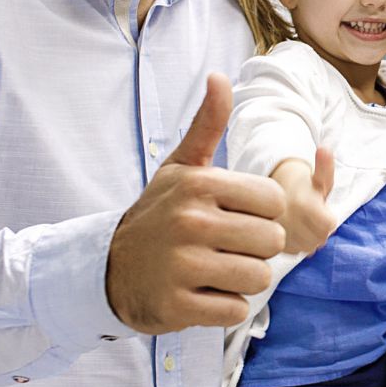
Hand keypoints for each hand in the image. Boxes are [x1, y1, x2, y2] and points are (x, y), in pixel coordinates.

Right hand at [106, 74, 286, 334]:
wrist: (110, 269)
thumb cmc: (159, 214)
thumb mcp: (181, 167)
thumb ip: (207, 124)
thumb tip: (220, 77)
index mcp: (200, 184)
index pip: (275, 201)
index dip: (263, 213)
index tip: (235, 215)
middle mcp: (191, 221)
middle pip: (273, 241)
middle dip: (256, 249)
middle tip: (225, 247)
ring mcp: (183, 266)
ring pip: (258, 278)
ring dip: (243, 280)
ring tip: (215, 270)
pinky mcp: (177, 306)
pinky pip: (235, 309)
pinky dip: (224, 306)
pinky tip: (201, 293)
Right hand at [271, 150, 337, 253]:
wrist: (270, 191)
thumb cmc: (302, 186)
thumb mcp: (317, 177)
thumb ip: (325, 167)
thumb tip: (325, 149)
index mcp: (302, 203)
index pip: (328, 225)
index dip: (327, 217)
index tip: (320, 208)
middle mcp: (288, 220)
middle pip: (319, 239)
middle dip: (319, 229)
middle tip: (311, 216)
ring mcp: (277, 234)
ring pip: (307, 248)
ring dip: (309, 238)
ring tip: (302, 222)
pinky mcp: (271, 244)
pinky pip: (294, 252)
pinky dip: (297, 244)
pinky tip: (293, 230)